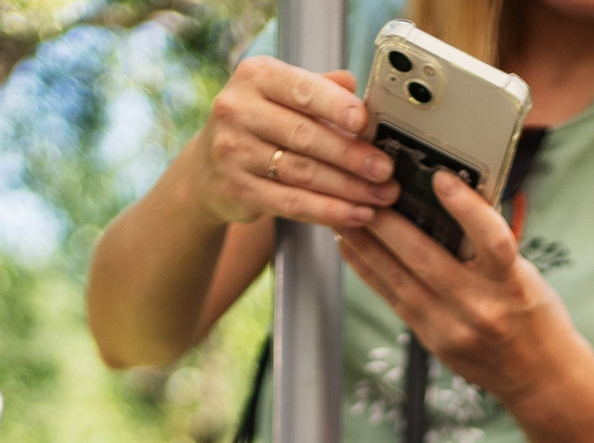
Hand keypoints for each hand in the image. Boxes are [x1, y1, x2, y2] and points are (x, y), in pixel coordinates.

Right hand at [189, 60, 396, 229]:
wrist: (208, 167)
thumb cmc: (259, 124)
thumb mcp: (281, 94)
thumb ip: (318, 87)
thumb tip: (354, 84)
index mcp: (255, 77)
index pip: (301, 90)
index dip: (335, 106)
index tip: (364, 122)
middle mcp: (238, 110)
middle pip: (305, 136)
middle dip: (351, 156)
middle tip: (385, 170)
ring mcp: (234, 151)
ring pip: (302, 173)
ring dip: (348, 188)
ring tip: (380, 196)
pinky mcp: (238, 189)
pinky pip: (292, 204)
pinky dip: (328, 211)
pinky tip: (356, 214)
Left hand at [337, 173, 584, 408]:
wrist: (539, 378)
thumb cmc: (533, 315)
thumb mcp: (524, 275)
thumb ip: (489, 245)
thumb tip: (445, 201)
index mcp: (512, 284)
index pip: (493, 240)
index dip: (467, 208)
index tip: (442, 178)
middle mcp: (482, 308)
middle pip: (427, 260)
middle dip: (388, 224)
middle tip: (363, 193)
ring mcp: (453, 329)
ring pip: (400, 280)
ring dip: (366, 246)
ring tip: (343, 216)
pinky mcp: (433, 341)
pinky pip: (395, 300)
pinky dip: (370, 271)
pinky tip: (353, 249)